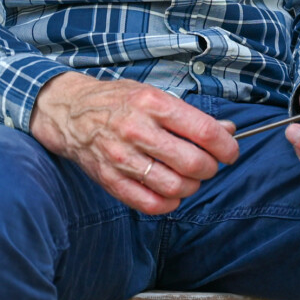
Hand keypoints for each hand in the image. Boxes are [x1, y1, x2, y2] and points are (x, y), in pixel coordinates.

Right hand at [30, 72, 238, 213]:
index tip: (230, 152)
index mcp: (153, 104)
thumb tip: (227, 131)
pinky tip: (170, 194)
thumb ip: (191, 115)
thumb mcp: (155, 95)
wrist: (70, 112)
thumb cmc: (117, 101)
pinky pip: (148, 203)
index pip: (203, 131)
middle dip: (210, 169)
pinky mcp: (110, 180)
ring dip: (191, 187)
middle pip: (192, 162)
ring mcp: (122, 157)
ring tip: (190, 179)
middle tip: (209, 165)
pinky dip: (168, 204)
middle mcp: (138, 130)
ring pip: (174, 187)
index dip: (225, 147)